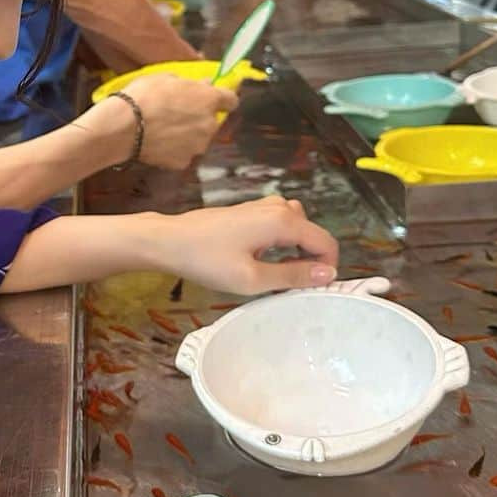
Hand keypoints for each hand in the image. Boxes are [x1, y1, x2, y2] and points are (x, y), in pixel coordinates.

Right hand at [120, 73, 236, 168]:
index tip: (213, 98)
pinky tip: (158, 143)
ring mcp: (197, 146)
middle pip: (212, 122)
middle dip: (200, 118)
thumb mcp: (166, 78)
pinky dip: (174, 149)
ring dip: (188, 134)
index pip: (231, 100)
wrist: (123, 127)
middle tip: (178, 113)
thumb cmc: (144, 95)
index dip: (223, 99)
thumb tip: (204, 84)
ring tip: (164, 130)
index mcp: (209, 99)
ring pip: (198, 139)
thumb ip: (190, 83)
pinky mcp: (183, 162)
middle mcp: (210, 125)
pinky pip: (182, 153)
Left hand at [149, 195, 338, 292]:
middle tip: (287, 285)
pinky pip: (280, 226)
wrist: (169, 241)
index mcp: (283, 221)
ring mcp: (263, 206)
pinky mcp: (251, 211)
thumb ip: (293, 276)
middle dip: (309, 260)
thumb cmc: (206, 259)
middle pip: (313, 234)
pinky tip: (259, 260)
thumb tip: (327, 275)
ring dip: (294, 251)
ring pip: (298, 229)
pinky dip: (280, 244)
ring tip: (271, 274)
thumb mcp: (253, 278)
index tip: (313, 290)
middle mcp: (278, 207)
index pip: (326, 243)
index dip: (326, 269)